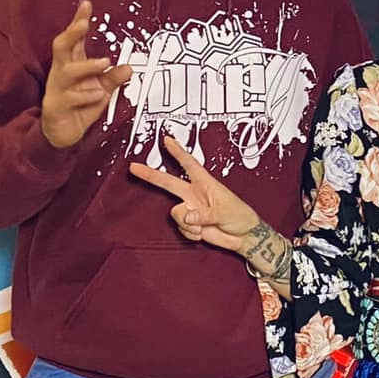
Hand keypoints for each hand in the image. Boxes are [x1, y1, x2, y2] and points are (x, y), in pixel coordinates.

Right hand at [41, 0, 133, 148]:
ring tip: (104, 63)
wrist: (61, 134)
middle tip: (84, 23)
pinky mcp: (56, 106)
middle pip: (60, 46)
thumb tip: (129, 68)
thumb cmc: (79, 106)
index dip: (78, 21)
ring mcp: (57, 89)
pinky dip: (86, 95)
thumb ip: (113, 78)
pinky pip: (70, 98)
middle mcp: (61, 73)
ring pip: (65, 72)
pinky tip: (99, 95)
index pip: (73, 39)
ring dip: (86, 66)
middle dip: (71, 33)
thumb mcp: (101, 89)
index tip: (86, 4)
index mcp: (70, 64)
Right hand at [131, 134, 258, 252]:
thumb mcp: (225, 212)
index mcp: (206, 184)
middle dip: (151, 175)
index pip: (189, 164)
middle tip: (134, 167)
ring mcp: (191, 209)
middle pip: (168, 182)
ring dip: (188, 224)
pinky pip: (181, 228)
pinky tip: (203, 233)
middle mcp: (195, 194)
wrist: (244, 237)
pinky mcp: (190, 225)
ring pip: (175, 213)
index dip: (178, 152)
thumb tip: (187, 216)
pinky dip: (191, 233)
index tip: (167, 140)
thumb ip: (204, 214)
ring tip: (204, 226)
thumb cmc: (241, 217)